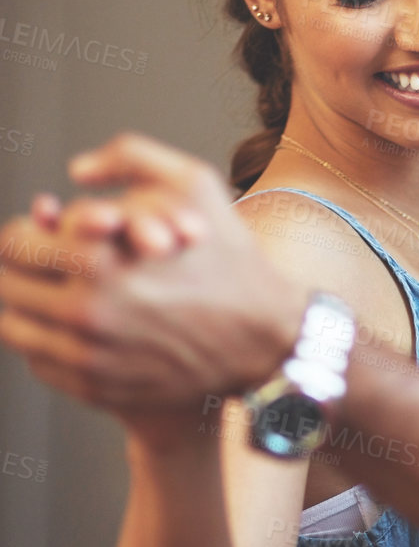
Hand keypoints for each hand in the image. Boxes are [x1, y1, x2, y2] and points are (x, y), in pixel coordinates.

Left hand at [0, 134, 304, 416]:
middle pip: (7, 288)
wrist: (265, 338)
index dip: (23, 232)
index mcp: (97, 258)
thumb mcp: (195, 183)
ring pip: (14, 330)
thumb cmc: (231, 260)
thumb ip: (129, 156)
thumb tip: (75, 171)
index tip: (39, 232)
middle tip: (39, 264)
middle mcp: (87, 314)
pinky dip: (43, 343)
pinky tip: (70, 328)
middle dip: (18, 269)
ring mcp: (90, 359)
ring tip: (47, 294)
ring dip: (21, 308)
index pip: (14, 244)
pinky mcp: (98, 390)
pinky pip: (39, 365)